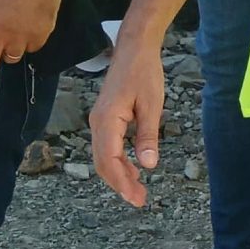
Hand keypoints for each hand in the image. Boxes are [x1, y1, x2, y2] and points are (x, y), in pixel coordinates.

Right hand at [88, 39, 165, 209]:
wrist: (134, 49)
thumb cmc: (144, 72)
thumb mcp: (152, 105)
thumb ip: (147, 136)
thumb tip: (148, 165)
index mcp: (107, 120)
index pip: (109, 160)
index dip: (121, 182)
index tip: (135, 198)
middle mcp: (97, 122)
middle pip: (102, 162)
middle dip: (119, 184)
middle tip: (139, 200)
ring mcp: (98, 120)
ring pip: (103, 156)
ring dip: (119, 174)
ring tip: (138, 190)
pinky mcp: (104, 118)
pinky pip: (107, 146)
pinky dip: (118, 161)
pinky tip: (133, 169)